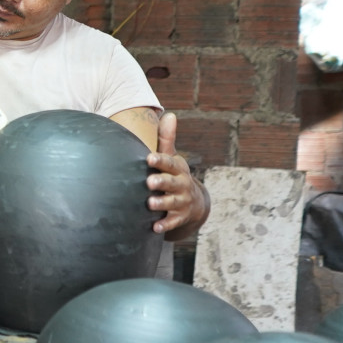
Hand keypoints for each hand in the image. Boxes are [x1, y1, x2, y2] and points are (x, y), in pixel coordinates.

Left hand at [147, 112, 209, 235]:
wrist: (194, 202)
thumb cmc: (174, 175)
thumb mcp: (172, 158)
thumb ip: (166, 140)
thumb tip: (169, 114)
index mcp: (178, 169)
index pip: (170, 163)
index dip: (160, 160)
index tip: (149, 157)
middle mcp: (182, 185)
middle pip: (172, 183)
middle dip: (161, 182)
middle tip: (149, 182)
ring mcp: (182, 202)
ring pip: (172, 202)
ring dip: (162, 203)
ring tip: (150, 204)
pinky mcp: (180, 217)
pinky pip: (173, 222)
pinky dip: (165, 225)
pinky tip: (155, 227)